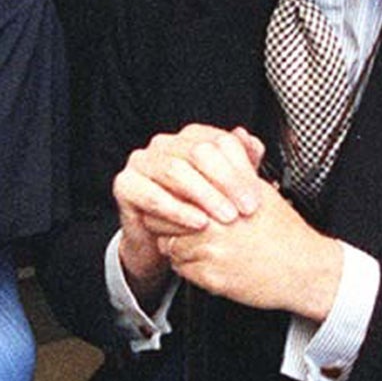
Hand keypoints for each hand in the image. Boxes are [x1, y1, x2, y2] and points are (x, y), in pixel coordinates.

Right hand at [113, 125, 267, 298]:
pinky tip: (199, 223)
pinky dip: (178, 210)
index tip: (256, 198)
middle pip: (199, 152)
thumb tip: (253, 142)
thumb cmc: (194, 213)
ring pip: (175, 170)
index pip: (219, 140)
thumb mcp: (223, 192)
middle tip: (246, 209)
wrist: (159, 242)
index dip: (241, 168)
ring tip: (227, 217)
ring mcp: (141, 162)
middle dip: (226, 181)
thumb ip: (240, 166)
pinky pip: (152, 195)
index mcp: (189, 138)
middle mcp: (164, 144)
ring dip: (205, 195)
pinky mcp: (125, 185)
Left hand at [161, 180, 344, 321]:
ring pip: (170, 247)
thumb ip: (234, 166)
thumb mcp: (259, 189)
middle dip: (169, 222)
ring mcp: (210, 254)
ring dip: (178, 246)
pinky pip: (182, 270)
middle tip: (182, 223)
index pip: (173, 195)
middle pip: (164, 221)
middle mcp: (212, 226)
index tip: (177, 200)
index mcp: (220, 199)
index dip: (172, 197)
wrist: (303, 269)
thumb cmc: (284, 230)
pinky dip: (189, 266)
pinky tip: (207, 260)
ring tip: (198, 243)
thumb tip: (221, 143)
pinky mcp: (211, 279)